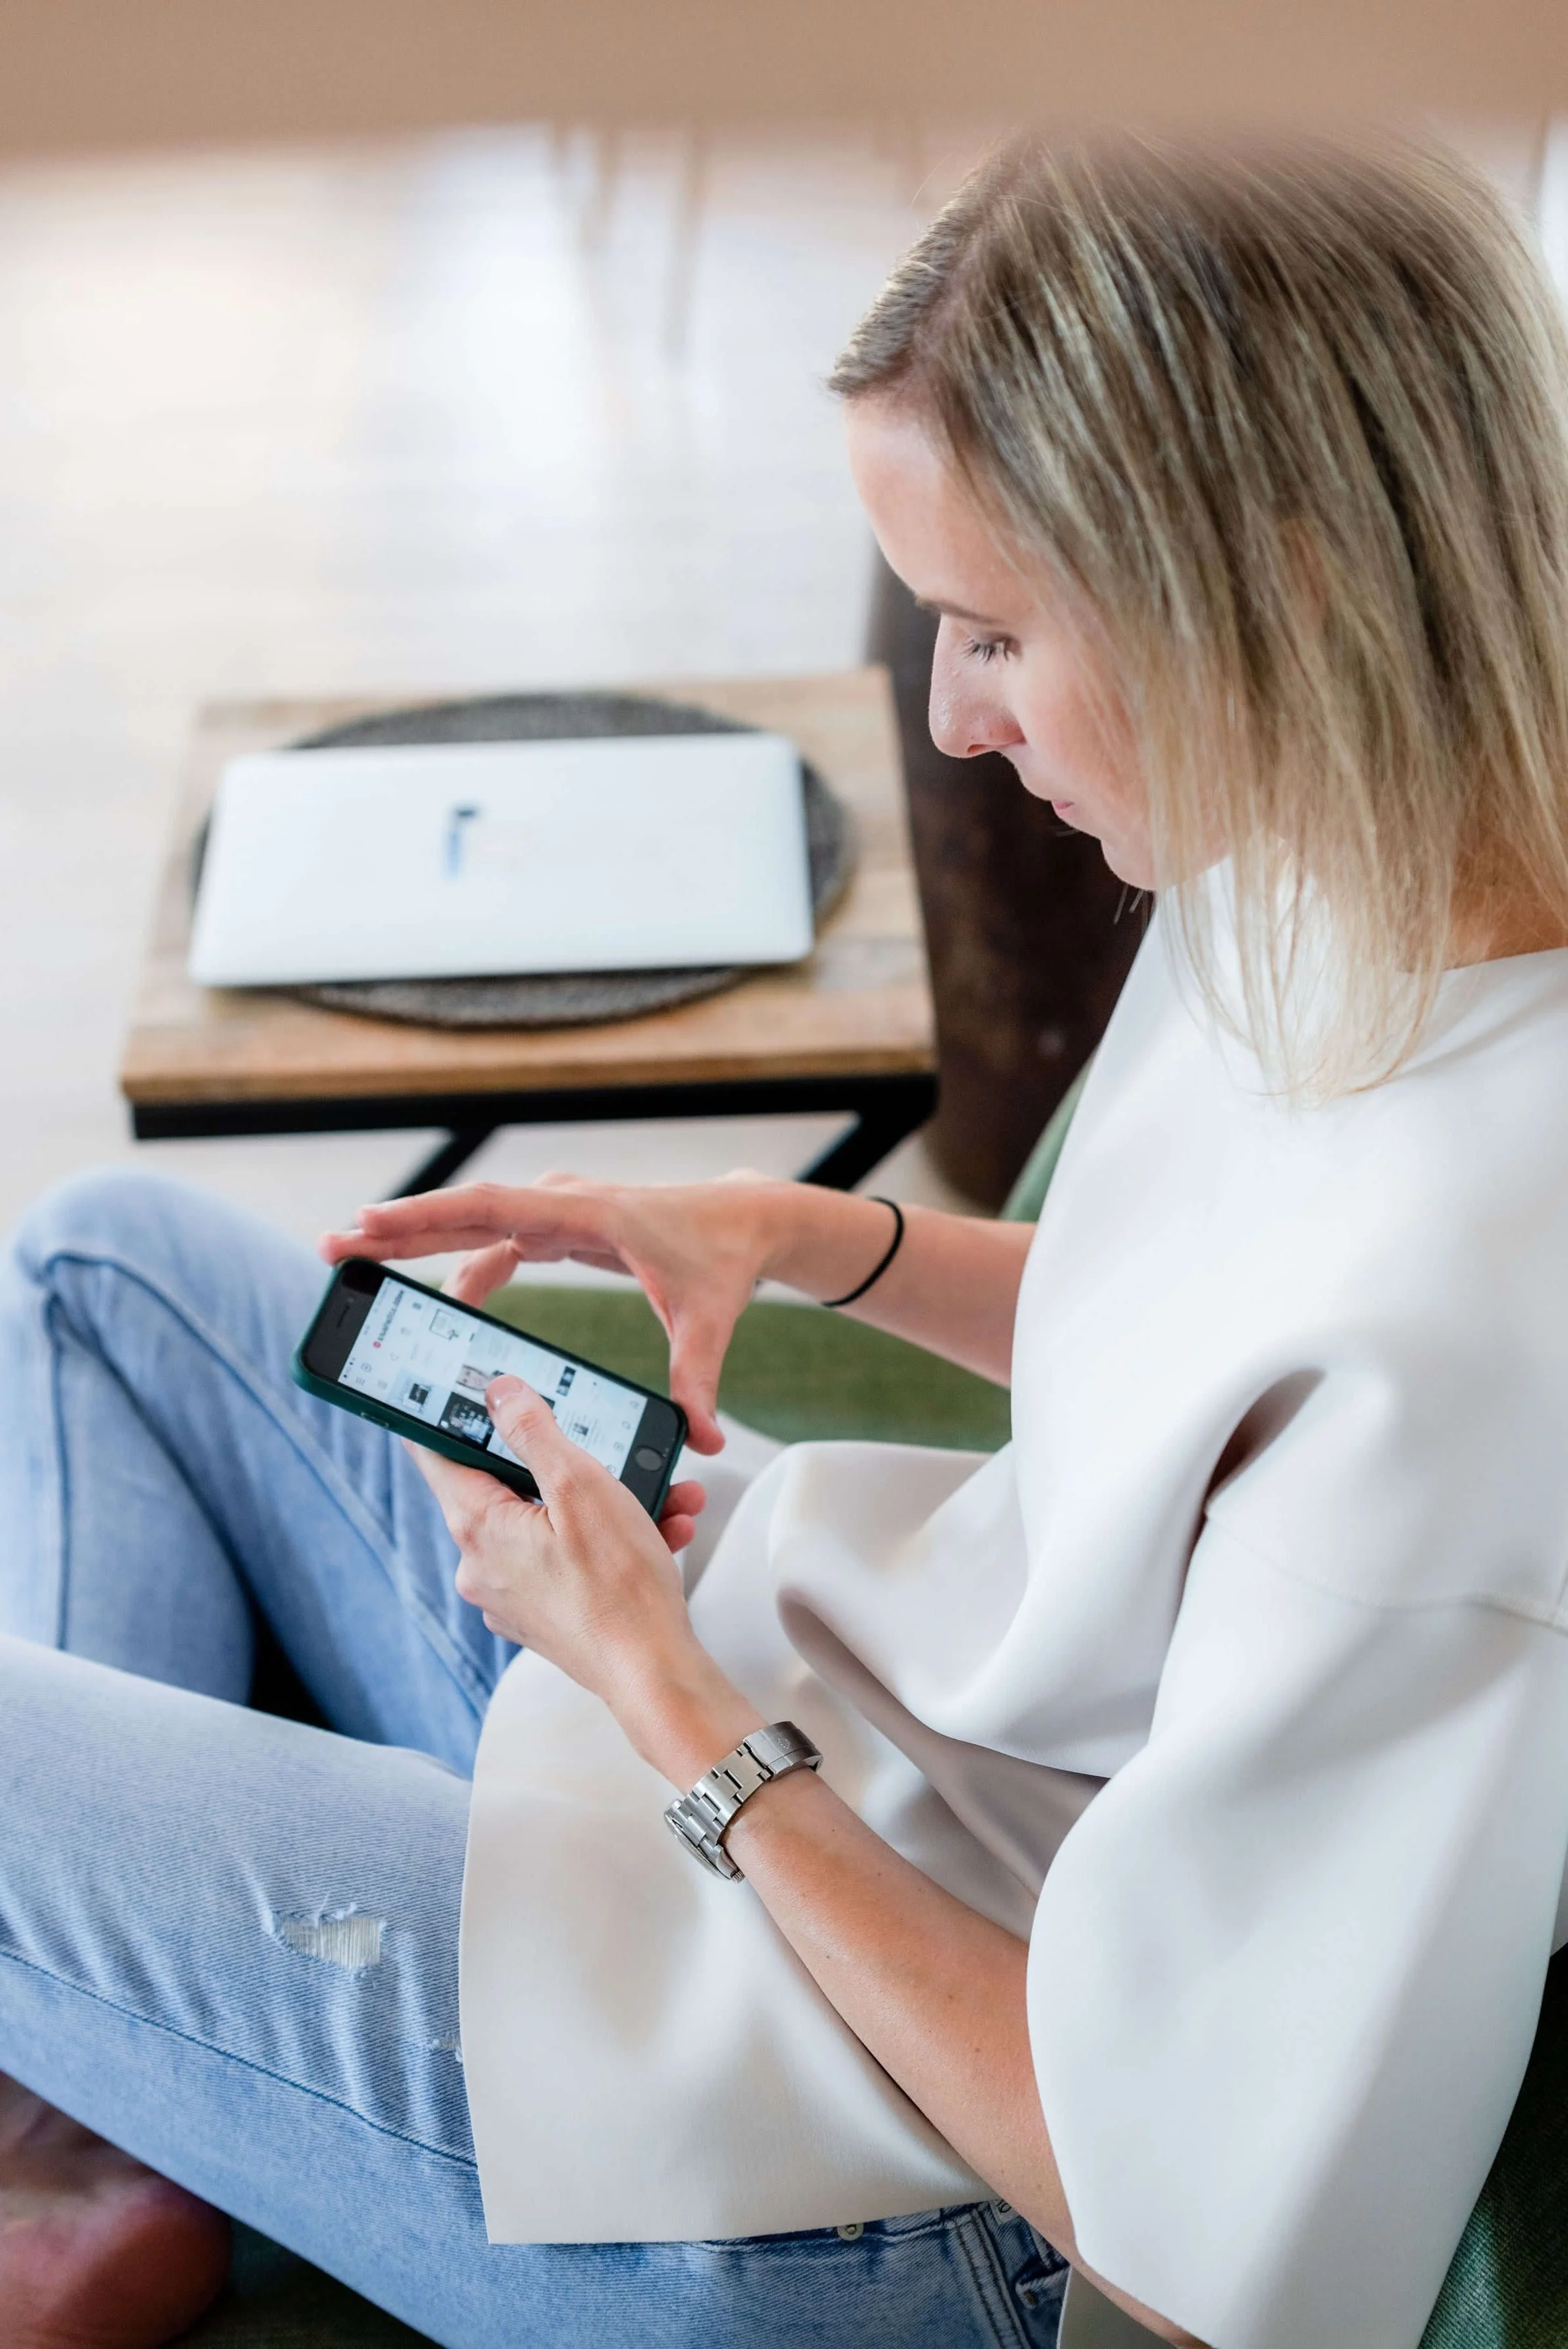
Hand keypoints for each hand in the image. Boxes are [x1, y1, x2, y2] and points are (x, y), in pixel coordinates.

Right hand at [321, 1171, 801, 1454]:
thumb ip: (697, 1380)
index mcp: (587, 1215)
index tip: (370, 1222)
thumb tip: (701, 1441)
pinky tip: (436, 1297)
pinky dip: (460, 1260)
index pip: (492, 1208)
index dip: (427, 1215)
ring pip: (472, 1224)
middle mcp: (562, 1204)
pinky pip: (496, 1240)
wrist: (745, 1220)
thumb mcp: (709, 1322)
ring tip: (360, 1263)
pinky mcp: (558, 1227)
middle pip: (463, 1211)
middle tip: (333, 1245)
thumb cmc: (722, 1262)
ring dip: (418, 1242)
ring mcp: (556, 1212)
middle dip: (396, 1228)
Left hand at [413, 1374, 759, 1782]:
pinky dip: (611, 1539)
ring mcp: (512, 1595)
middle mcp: (482, 1566)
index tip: (462, 1389)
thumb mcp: (579, 1484)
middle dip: (571, 1461)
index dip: (449, 1414)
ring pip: (552, 1522)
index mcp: (478, 1527)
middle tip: (612, 1446)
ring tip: (663, 1494)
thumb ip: (532, 1430)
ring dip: (609, 1501)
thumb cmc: (618, 1586)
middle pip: (509, 1484)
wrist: (654, 1675)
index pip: (437, 1452)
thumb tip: (497, 1391)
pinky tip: (661, 1531)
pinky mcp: (544, 1615)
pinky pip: (570, 1558)